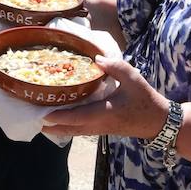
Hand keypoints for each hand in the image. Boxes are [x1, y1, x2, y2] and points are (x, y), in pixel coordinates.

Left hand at [42, 57, 166, 138]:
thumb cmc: (146, 100)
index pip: (77, 117)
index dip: (59, 117)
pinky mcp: (101, 130)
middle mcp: (99, 124)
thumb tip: (96, 57)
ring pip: (73, 132)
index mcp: (105, 112)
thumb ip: (115, 67)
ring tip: (39, 120)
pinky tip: (58, 120)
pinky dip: (67, 127)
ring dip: (56, 128)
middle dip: (50, 125)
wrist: (157, 122)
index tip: (43, 115)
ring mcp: (99, 130)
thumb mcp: (133, 79)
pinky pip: (79, 131)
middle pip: (69, 129)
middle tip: (32, 117)